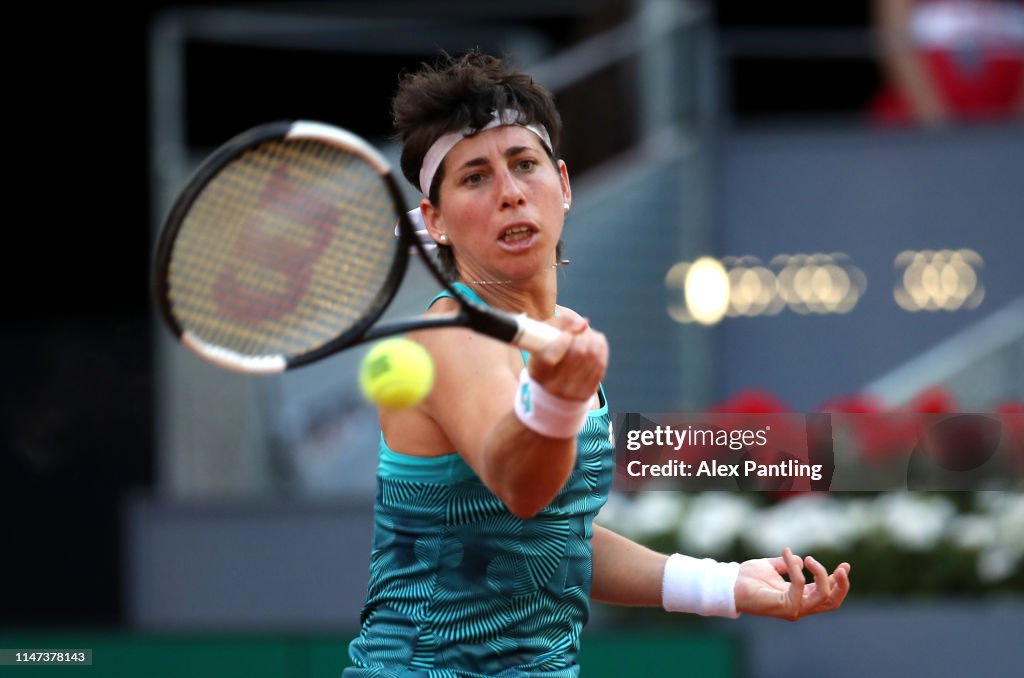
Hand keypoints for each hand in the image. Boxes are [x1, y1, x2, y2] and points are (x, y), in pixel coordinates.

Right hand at [528, 310, 606, 401]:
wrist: (551, 387)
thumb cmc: (545, 354)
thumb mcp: (541, 340)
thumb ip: (558, 324)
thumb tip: (584, 324)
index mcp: (538, 373)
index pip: (549, 358)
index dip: (562, 340)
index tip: (567, 333)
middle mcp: (553, 387)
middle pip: (578, 354)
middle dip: (583, 335)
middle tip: (581, 328)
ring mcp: (572, 392)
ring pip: (592, 357)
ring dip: (593, 339)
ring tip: (588, 334)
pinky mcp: (587, 392)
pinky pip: (600, 365)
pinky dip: (600, 348)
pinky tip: (596, 340)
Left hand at [734, 547, 850, 619]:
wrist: (730, 583)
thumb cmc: (748, 577)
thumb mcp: (771, 566)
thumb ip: (787, 564)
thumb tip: (800, 560)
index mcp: (800, 597)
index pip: (828, 594)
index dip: (840, 582)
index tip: (845, 565)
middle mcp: (800, 606)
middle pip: (833, 602)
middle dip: (842, 585)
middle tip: (843, 567)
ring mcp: (794, 609)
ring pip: (823, 595)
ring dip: (822, 574)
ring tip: (809, 559)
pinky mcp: (786, 606)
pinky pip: (800, 584)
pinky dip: (795, 567)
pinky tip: (786, 554)